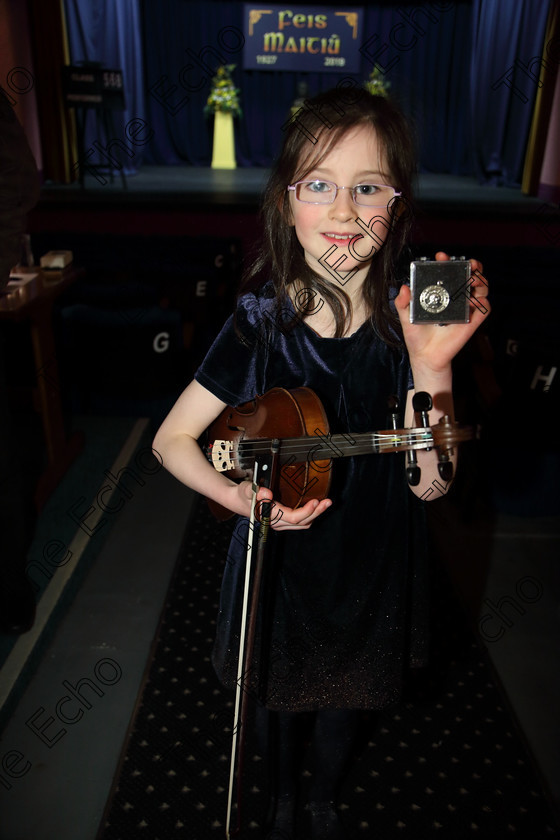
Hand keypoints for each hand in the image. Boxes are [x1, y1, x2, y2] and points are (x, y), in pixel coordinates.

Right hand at [237, 480, 331, 530]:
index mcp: (270, 516)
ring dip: (315, 515)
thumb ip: (255, 491)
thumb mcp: (247, 489)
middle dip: (317, 512)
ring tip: (325, 503)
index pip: (293, 517)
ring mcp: (281, 523)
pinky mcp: (284, 521)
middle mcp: (277, 522)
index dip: (306, 511)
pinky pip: (300, 522)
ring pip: (303, 523)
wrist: (239, 501)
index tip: (316, 501)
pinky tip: (315, 506)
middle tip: (328, 502)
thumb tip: (267, 494)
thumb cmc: (244, 495)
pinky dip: (310, 515)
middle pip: (302, 522)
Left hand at [394, 252, 489, 374]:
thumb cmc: (416, 335)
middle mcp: (455, 297)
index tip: (441, 256)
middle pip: (470, 275)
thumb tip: (404, 288)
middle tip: (468, 263)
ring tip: (473, 279)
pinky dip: (483, 302)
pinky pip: (484, 309)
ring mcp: (465, 308)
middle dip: (472, 265)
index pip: (448, 272)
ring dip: (481, 280)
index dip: (447, 261)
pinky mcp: (472, 321)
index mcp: (441, 292)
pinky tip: (475, 300)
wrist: (425, 356)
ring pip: (481, 288)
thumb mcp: (405, 316)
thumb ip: (402, 303)